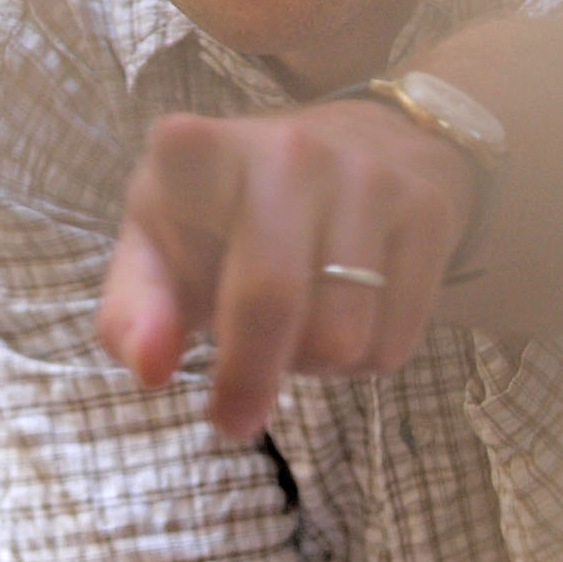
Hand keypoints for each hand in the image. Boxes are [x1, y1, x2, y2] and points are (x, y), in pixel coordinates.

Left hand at [96, 101, 476, 440]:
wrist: (364, 145)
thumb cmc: (233, 213)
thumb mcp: (163, 243)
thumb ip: (134, 312)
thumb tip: (151, 368)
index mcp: (204, 148)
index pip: (179, 173)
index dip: (171, 261)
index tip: (163, 350)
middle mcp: (289, 149)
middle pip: (271, 298)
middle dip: (248, 379)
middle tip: (233, 416)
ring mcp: (367, 174)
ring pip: (341, 337)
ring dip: (313, 364)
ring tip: (297, 330)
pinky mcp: (428, 209)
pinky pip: (393, 342)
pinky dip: (362, 361)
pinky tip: (345, 318)